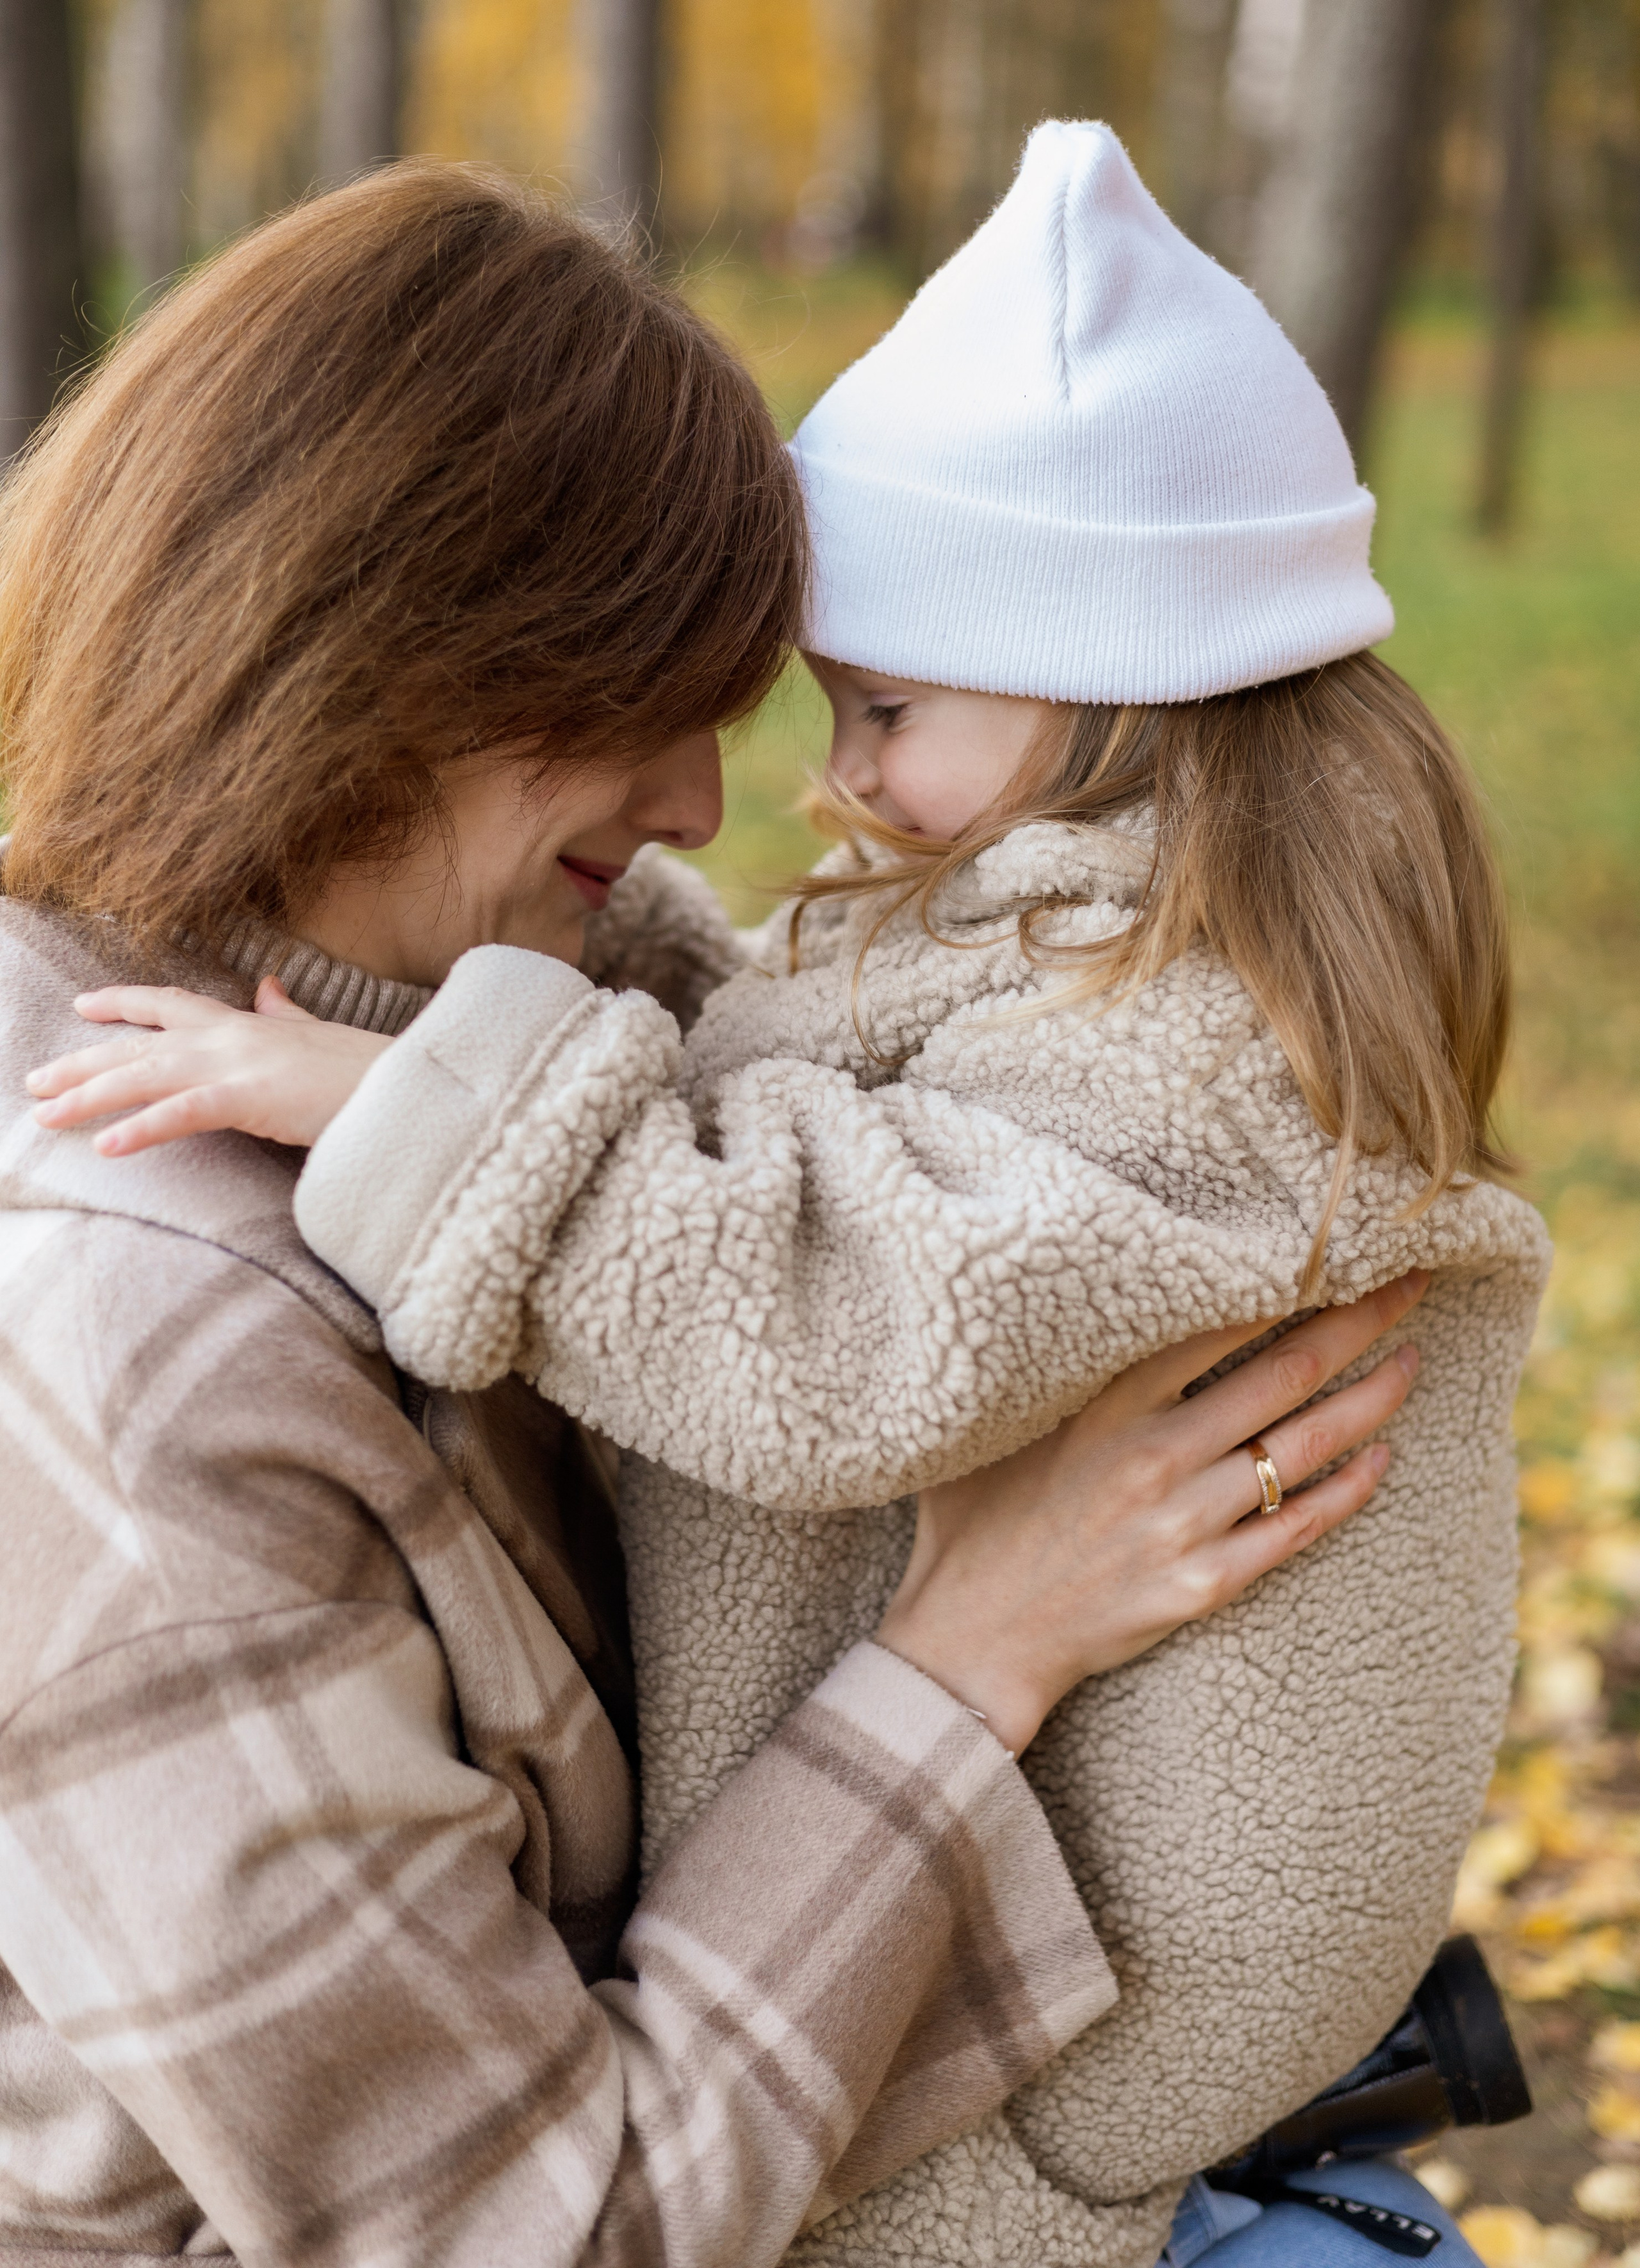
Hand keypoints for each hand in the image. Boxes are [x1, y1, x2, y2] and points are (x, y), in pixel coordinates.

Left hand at [25, 978, 391, 1154]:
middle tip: (33, 1082)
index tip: (84, 1006)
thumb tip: (270, 989)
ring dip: (89, 1096)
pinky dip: (140, 1128)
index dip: (125, 1002)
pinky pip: (182, 1113)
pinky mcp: (251, 1099)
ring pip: (145, 1075)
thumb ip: (287, 1014)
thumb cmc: (367, 1071)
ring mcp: (238, 1065)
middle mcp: (232, 1036)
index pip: (172, 1003)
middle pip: (139, 1043)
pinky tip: (105, 1147)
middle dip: (82, 1062)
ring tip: (44, 1117)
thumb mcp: (317, 1034)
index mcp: (247, 1023)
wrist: (408, 1086)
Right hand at [877, 1271, 1429, 1755]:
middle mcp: (1154, 1457)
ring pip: (1305, 1448)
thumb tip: (1046, 1300)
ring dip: (1372, 1400)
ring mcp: (1184, 1524)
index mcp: (1104, 1407)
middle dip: (1358, 1321)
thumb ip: (1035, 1369)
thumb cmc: (969, 1524)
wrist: (969, 1642)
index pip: (1217, 1323)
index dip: (1286, 1282)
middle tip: (1411, 1282)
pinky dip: (1347, 1491)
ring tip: (1413, 1361)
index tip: (1334, 1249)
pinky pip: (1296, 1531)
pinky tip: (1382, 1461)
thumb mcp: (986, 1425)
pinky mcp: (1201, 1584)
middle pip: (1283, 1374)